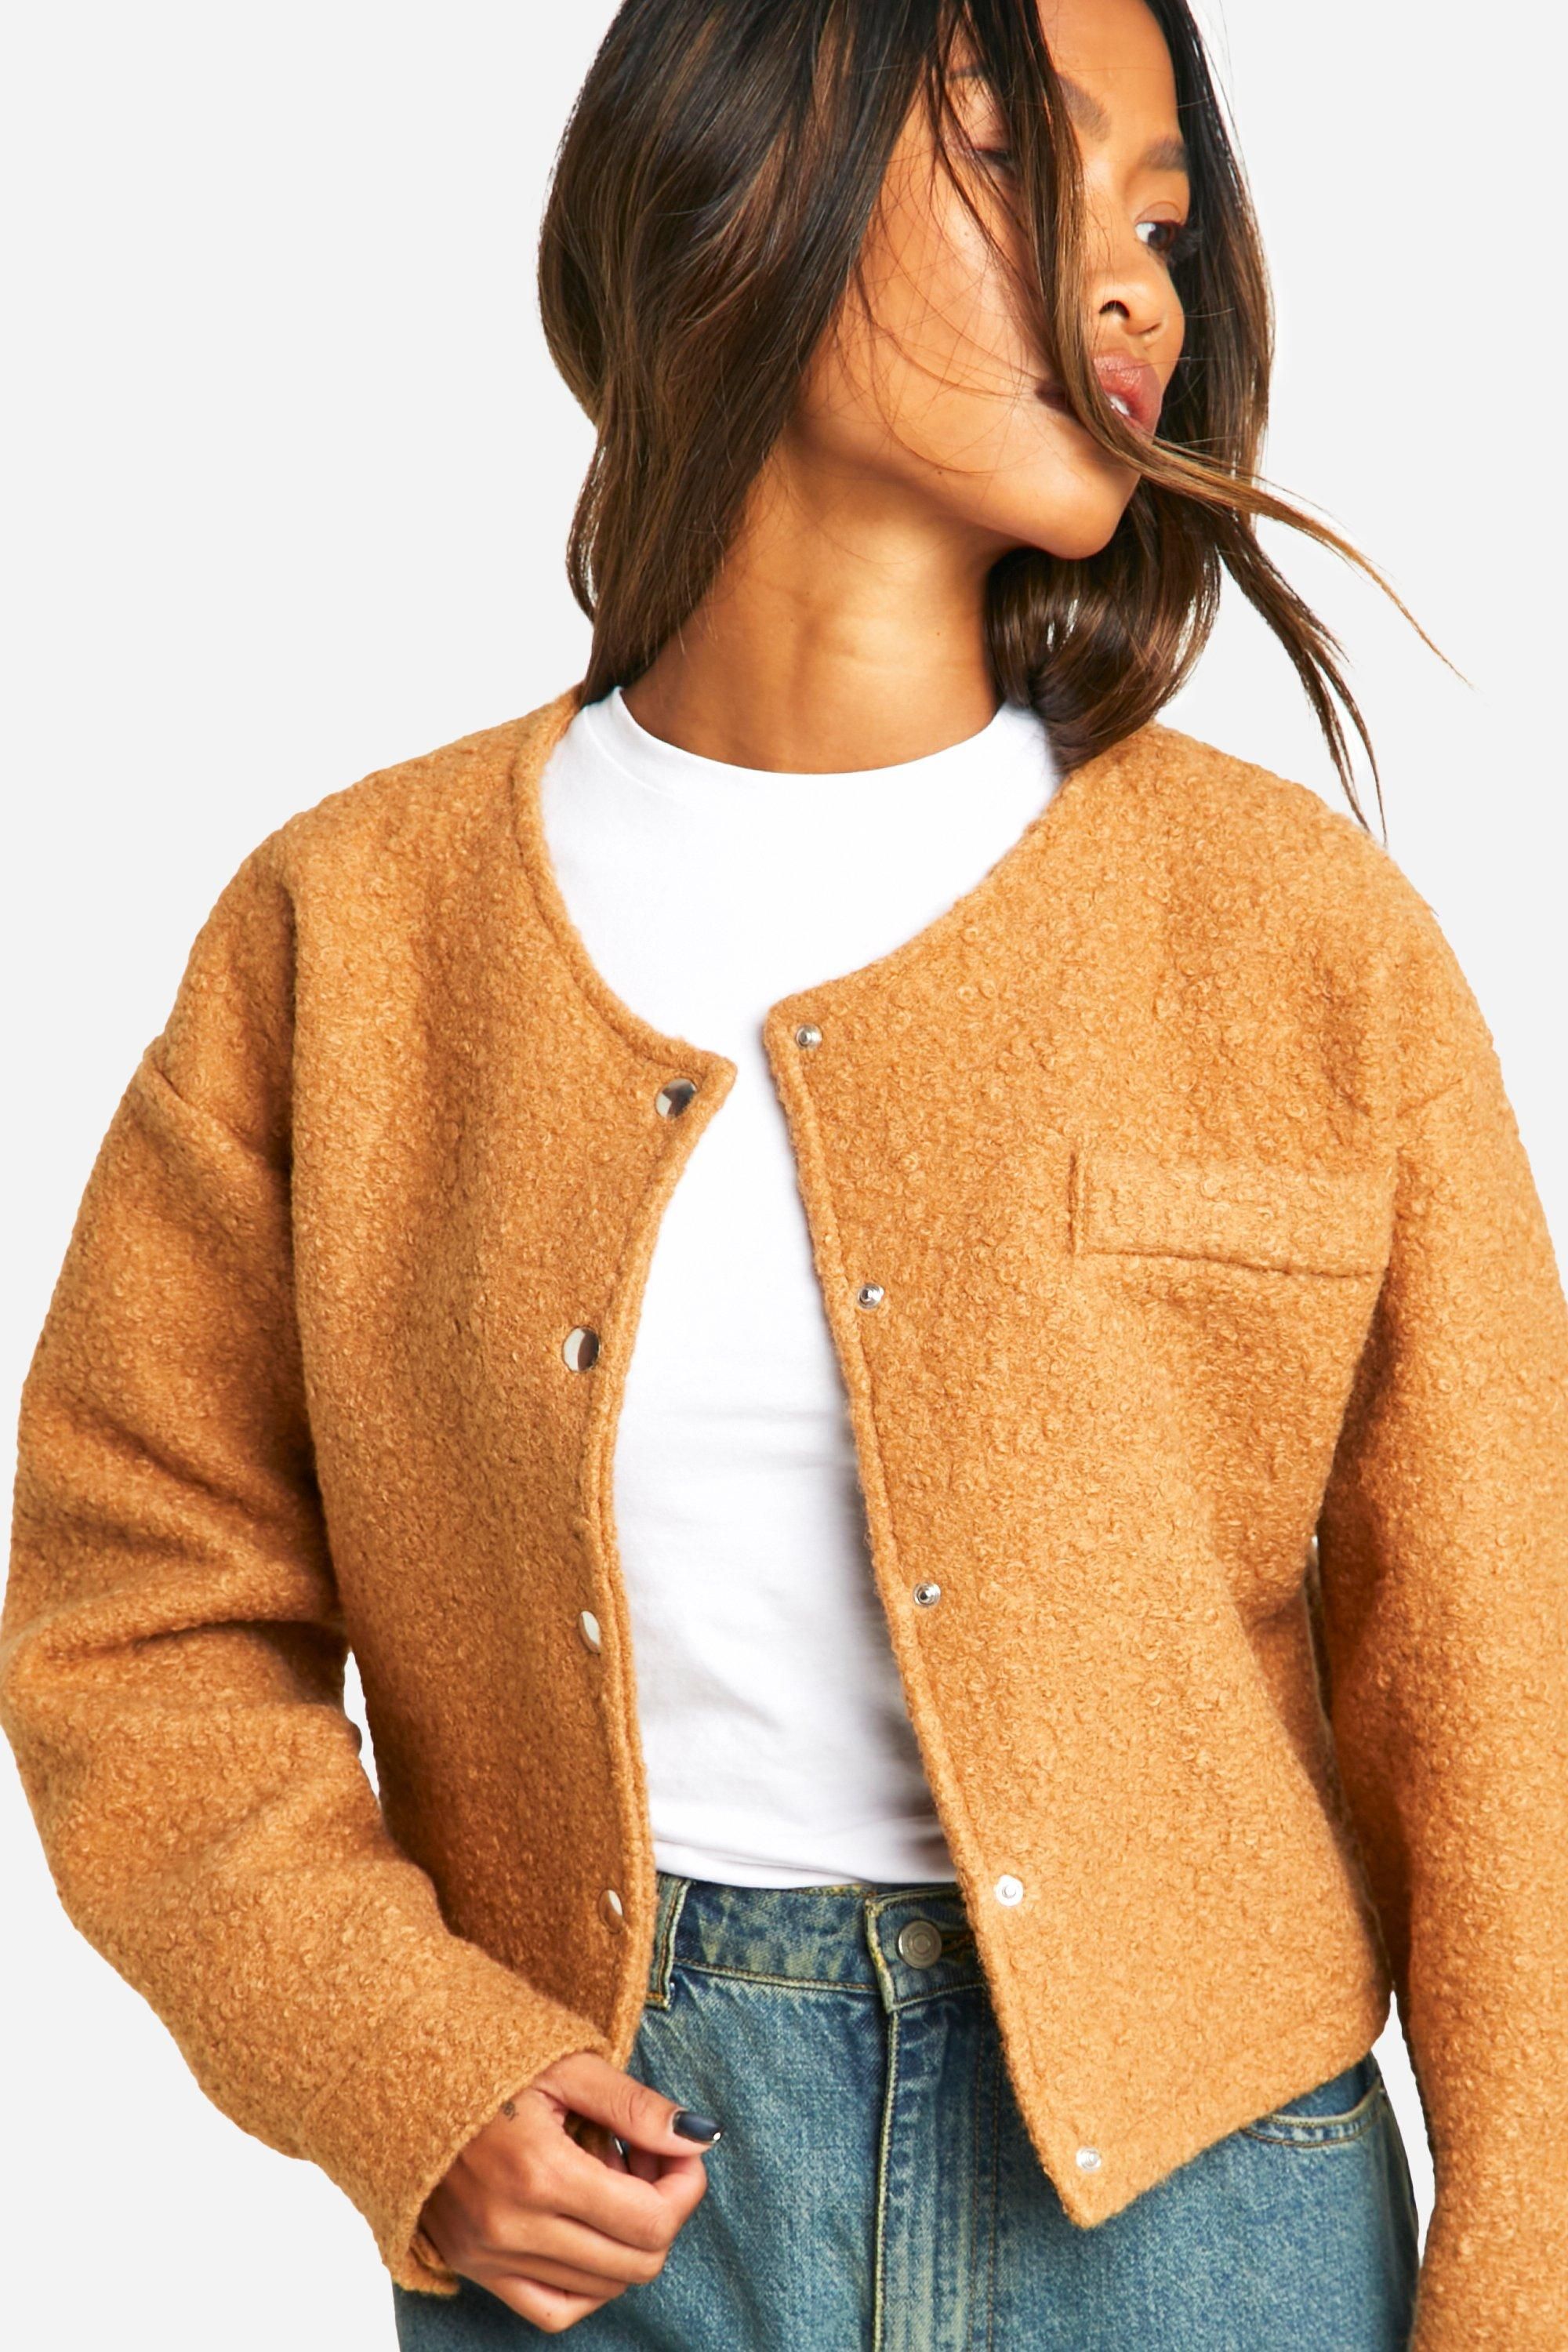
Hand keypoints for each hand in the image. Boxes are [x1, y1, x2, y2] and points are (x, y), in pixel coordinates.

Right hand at [417, 2048, 721, 2332]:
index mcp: (539, 2173)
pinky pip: (552, 2308)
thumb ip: (637, 2107)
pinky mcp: (473, 2267)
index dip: (685, 2187)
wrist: (400, 2074)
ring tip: (609, 2180)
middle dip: (663, 2211)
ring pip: (602, 2289)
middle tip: (645, 2157)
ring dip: (625, 2241)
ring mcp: (488, 2256)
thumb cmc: (488, 2060)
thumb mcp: (568, 2066)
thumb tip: (700, 2137)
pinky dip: (587, 2282)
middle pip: (636, 2262)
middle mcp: (512, 2228)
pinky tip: (589, 2231)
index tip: (680, 2151)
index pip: (651, 2221)